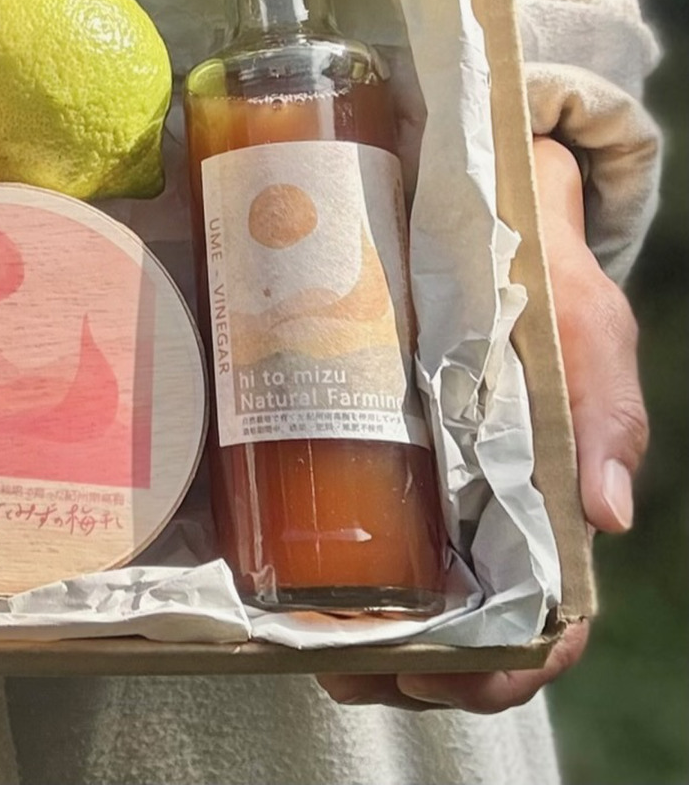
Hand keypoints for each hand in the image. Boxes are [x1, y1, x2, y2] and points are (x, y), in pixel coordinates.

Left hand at [319, 137, 647, 711]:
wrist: (466, 202)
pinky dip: (319, 573)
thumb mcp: (586, 333)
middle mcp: (485, 511)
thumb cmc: (541, 281)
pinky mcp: (364, 448)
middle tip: (343, 667)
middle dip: (407, 668)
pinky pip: (344, 527)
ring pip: (400, 597)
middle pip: (460, 628)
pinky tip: (278, 586)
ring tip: (300, 646)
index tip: (447, 681)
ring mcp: (423, 488)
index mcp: (549, 503)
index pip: (546, 622)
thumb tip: (606, 513)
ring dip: (353, 639)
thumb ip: (604, 407)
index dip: (505, 670)